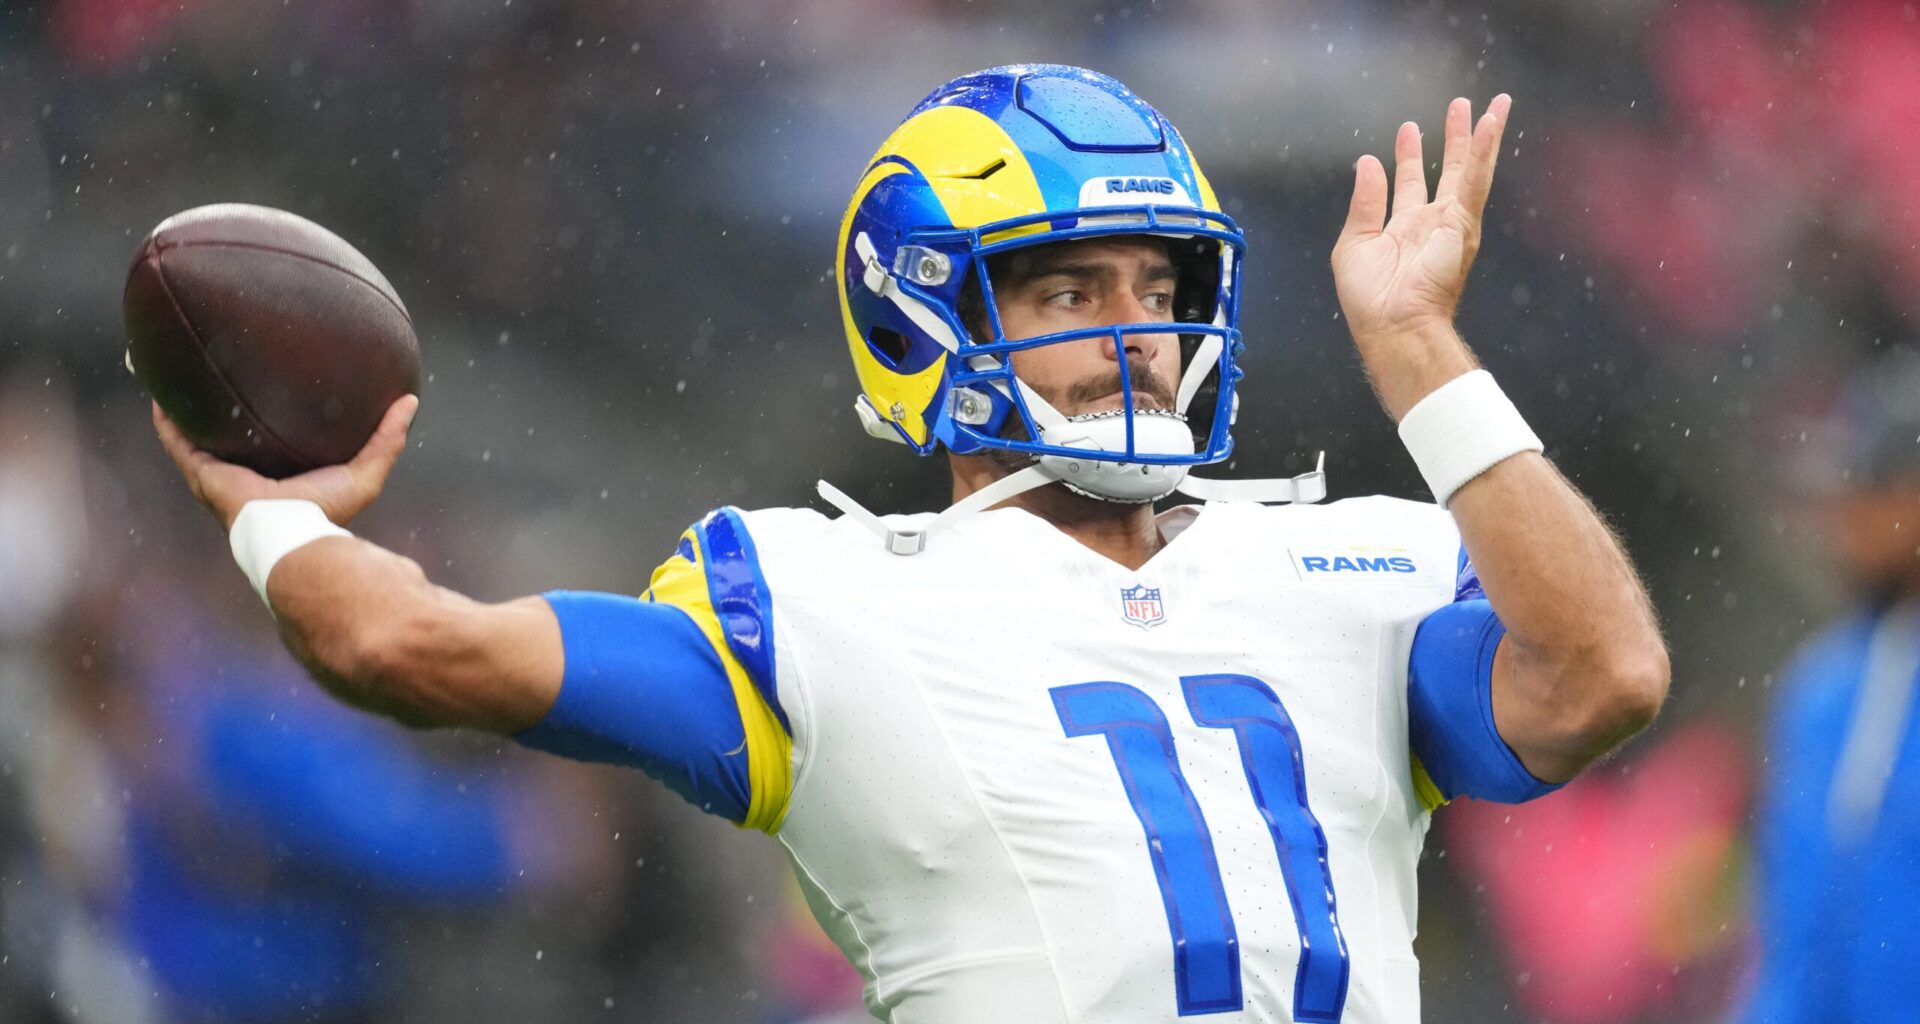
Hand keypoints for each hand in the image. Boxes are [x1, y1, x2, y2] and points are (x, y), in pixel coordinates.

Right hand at [153, 395, 418, 530]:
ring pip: (197, 435)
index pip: (267, 444)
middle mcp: (244, 475)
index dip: (263, 420)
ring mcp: (219, 475)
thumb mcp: (365, 470)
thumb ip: (388, 438)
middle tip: (217, 374)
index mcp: (277, 476)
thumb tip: (410, 401)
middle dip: (220, 411)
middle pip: (228, 436)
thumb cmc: (328, 511)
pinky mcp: (203, 473)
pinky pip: (178, 441)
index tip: (264, 389)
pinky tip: (159, 394)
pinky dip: (168, 420)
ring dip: (187, 410)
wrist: (293, 535)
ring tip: (180, 375)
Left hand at [1332, 95, 1510, 351]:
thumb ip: (1365, 202)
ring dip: (1482, 136)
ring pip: (1472, 171)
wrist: (1393, 325)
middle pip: (1449, 171)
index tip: (1408, 129)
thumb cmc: (1370, 299)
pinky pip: (1476, 181)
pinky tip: (1491, 124)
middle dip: (1454, 138)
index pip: (1411, 184)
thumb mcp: (1354, 243)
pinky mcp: (1464, 225)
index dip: (1409, 156)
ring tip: (1492, 105)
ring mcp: (1452, 224)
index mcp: (1404, 229)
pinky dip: (1485, 151)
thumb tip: (1367, 162)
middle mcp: (1432, 224)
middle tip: (1459, 106)